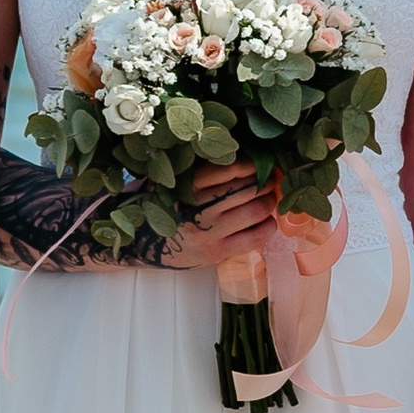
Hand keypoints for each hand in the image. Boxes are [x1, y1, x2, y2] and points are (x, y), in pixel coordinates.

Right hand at [159, 160, 282, 275]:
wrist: (142, 243)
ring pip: (254, 211)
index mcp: (189, 185)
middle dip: (265, 183)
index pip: (230, 169)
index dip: (253, 165)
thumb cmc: (165, 207)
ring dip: (269, 202)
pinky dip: (267, 227)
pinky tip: (267, 222)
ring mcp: (208, 232)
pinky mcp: (216, 253)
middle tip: (271, 180)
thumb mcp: (175, 183)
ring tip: (269, 199)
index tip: (261, 163)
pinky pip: (254, 238)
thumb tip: (245, 160)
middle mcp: (199, 207)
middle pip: (248, 189)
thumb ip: (203, 173)